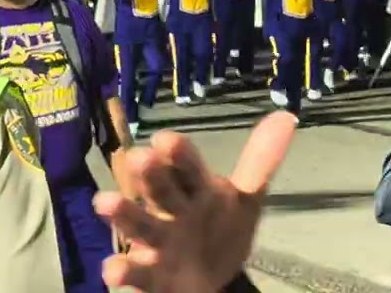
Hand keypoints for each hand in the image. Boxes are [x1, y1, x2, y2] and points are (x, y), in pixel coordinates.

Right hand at [94, 112, 297, 292]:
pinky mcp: (150, 277)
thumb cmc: (219, 228)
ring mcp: (159, 243)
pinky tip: (114, 268)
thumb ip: (260, 161)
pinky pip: (136, 274)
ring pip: (140, 225)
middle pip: (161, 189)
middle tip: (138, 157)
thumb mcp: (245, 198)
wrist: (211, 280)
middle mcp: (172, 211)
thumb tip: (286, 115)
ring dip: (124, 213)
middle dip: (150, 176)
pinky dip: (123, 270)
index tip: (166, 139)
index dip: (177, 154)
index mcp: (195, 188)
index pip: (186, 166)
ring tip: (104, 202)